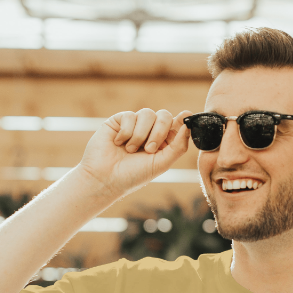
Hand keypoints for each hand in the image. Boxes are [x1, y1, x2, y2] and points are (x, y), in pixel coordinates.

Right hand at [76, 108, 192, 198]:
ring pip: (147, 114)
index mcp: (163, 141)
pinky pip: (130, 116)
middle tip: (149, 149)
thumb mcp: (161, 163)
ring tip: (130, 150)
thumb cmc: (133, 175)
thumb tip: (188, 125)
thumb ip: (178, 146)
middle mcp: (150, 131)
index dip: (182, 119)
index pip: (176, 124)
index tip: (186, 116)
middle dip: (159, 132)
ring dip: (140, 134)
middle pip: (164, 116)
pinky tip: (118, 143)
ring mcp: (135, 125)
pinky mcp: (119, 120)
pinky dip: (126, 132)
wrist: (105, 179)